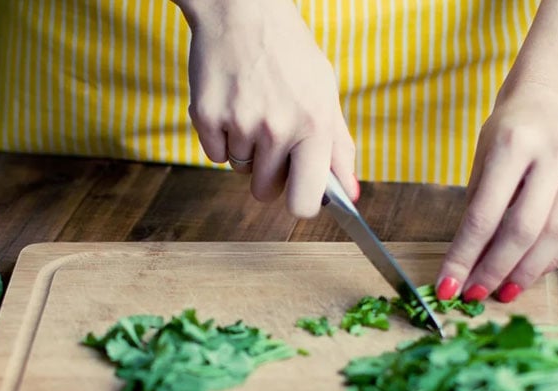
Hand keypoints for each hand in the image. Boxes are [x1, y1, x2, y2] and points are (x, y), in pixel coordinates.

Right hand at [177, 0, 358, 215]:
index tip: (297, 192)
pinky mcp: (206, 117)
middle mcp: (277, 129)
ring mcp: (239, 124)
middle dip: (269, 175)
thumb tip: (351, 195)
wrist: (241, 10)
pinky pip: (214, 154)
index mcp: (314, 125)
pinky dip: (221, 137)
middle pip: (265, 192)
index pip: (304, 203)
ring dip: (246, 150)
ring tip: (253, 109)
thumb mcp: (325, 93)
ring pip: (240, 170)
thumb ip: (339, 148)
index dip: (299, 204)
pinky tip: (232, 104)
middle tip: (272, 139)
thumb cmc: (289, 52)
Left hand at [436, 85, 557, 303]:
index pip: (484, 214)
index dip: (465, 256)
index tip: (448, 286)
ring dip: (528, 271)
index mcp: (514, 143)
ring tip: (506, 290)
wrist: (553, 97)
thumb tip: (467, 267)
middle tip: (478, 294)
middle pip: (525, 229)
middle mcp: (555, 152)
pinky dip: (554, 257)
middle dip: (497, 270)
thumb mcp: (482, 159)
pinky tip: (533, 270)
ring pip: (557, 235)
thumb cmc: (510, 131)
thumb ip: (478, 208)